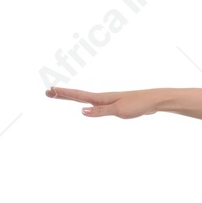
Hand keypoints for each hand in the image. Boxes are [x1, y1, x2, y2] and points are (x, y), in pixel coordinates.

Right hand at [44, 86, 163, 117]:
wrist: (153, 101)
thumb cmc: (138, 105)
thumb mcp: (119, 110)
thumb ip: (100, 111)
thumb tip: (81, 111)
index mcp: (101, 98)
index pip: (78, 96)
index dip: (64, 94)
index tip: (50, 90)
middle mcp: (102, 98)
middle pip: (78, 96)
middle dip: (63, 95)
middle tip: (47, 92)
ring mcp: (108, 101)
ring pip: (85, 99)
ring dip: (72, 97)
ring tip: (60, 96)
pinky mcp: (114, 105)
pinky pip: (95, 104)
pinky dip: (85, 103)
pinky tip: (86, 106)